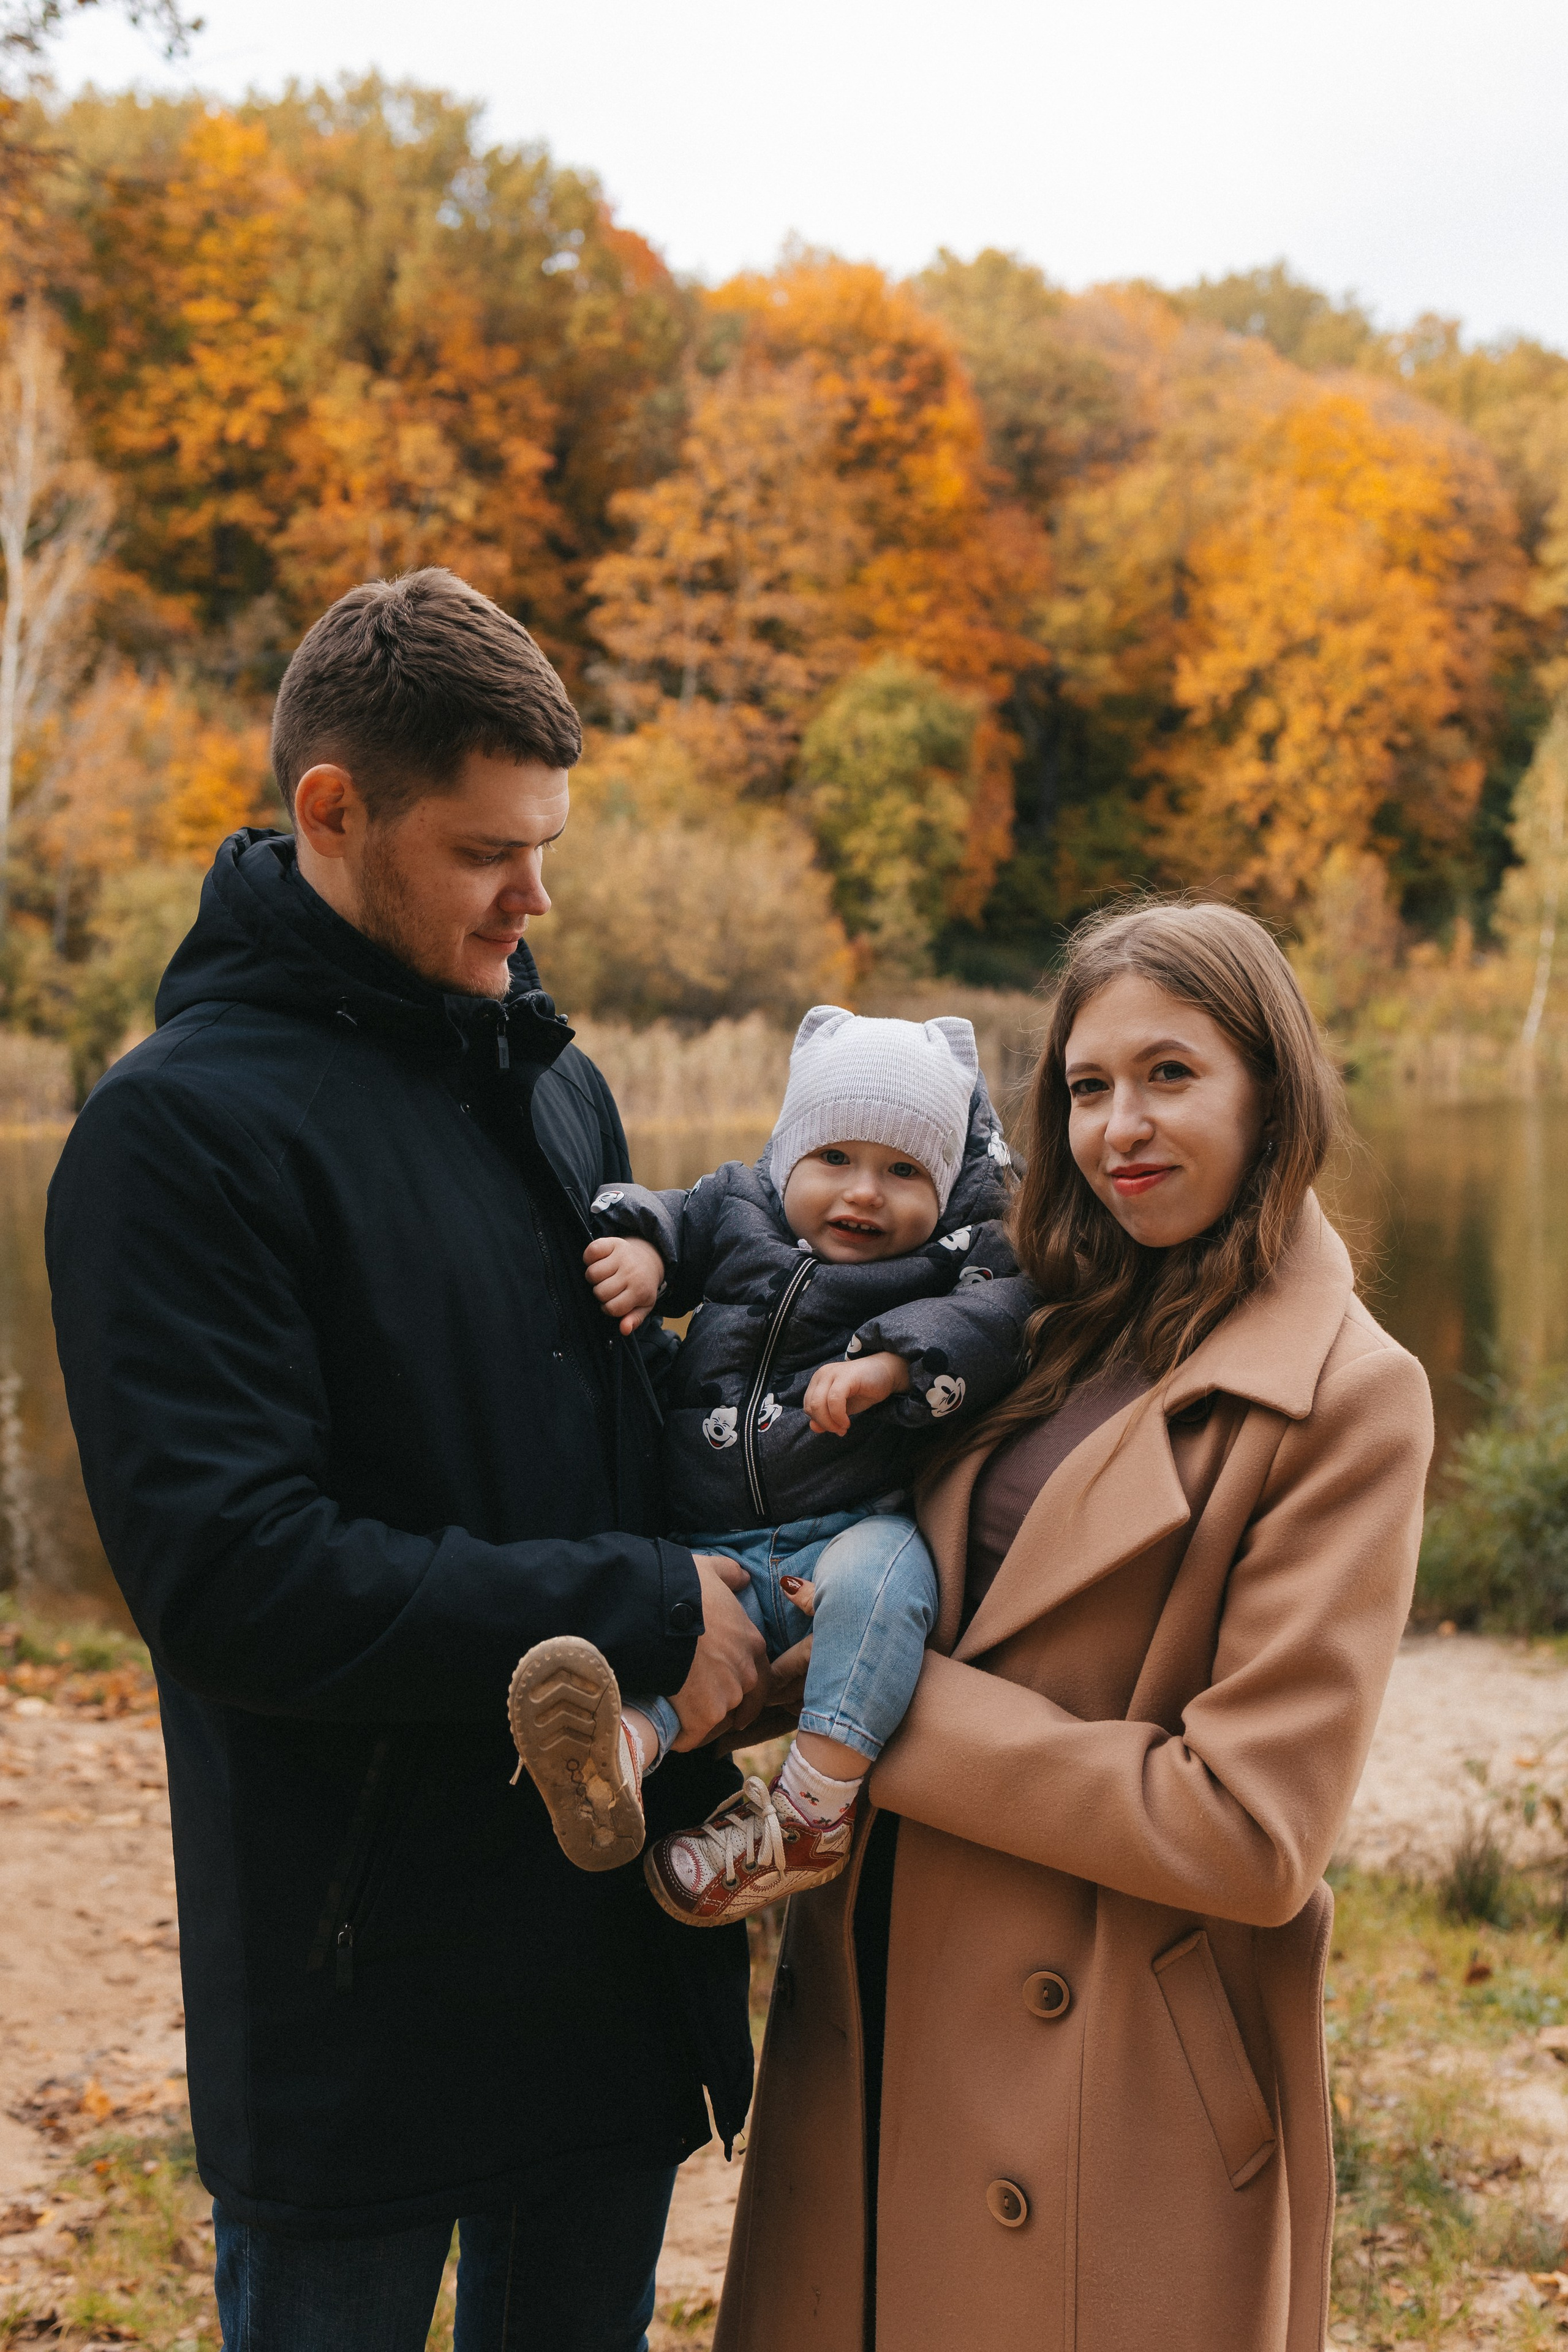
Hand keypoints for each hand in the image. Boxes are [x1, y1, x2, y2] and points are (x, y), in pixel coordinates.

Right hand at [583, 1235, 664, 1334]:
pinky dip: (589, 1257)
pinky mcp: (614, 1243)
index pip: (612, 1308)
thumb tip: (623, 1330)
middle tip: (609, 1288)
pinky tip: (597, 1261)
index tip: (613, 1302)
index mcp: (640, 1290)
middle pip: (600, 1291)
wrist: (648, 1259)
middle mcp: (632, 1272)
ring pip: (592, 1273)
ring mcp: (622, 1256)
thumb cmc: (642, 1286)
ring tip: (603, 1276)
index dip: (608, 1308)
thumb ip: (634, 1319)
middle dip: (601, 1293)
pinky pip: (591, 1251)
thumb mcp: (643, 1305)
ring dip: (594, 1277)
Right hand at [669, 1554, 766, 1750]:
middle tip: (695, 1706)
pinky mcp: (703, 1717)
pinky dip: (680, 1736)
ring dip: (699, 1721)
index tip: (724, 1692)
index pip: (759, 1676)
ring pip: (716, 1721)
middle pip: (739, 1702)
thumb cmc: (682, 1587)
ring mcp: (727, 1697)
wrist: (654, 1611)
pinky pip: (692, 1737)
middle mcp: (746, 1674)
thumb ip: (731, 1575)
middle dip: (720, 1706)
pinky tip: (666, 1729)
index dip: (740, 1685)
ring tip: (676, 1714)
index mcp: (752, 1643)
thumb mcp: (711, 1571)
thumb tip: (743, 1577)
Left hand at [803, 1349, 910, 1435]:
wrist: (887, 1374)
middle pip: (811, 1406)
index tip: (836, 1429)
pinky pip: (834, 1400)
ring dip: (830, 1422)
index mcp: (818, 1381)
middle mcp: (822, 1375)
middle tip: (840, 1430)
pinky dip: (838, 1416)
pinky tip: (847, 1422)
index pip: (808, 1406)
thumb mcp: (842, 1408)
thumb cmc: (864, 1390)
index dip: (819, 1422)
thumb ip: (826, 1417)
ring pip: (818, 1404)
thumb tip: (813, 1428)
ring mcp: (833, 1373)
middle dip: (824, 1424)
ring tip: (844, 1426)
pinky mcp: (846, 1376)